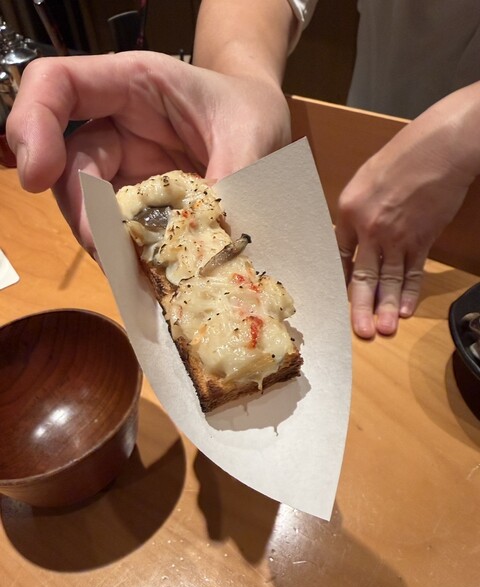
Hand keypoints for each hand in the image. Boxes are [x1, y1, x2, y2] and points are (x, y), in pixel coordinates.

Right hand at [6, 52, 290, 254]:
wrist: (263, 133)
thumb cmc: (251, 114)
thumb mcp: (252, 134)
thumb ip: (232, 175)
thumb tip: (216, 240)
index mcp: (133, 86)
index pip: (58, 86)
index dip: (33, 124)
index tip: (37, 176)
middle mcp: (117, 129)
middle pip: (69, 165)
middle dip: (82, 212)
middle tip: (106, 250)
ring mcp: (123, 171)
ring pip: (90, 209)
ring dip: (106, 243)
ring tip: (136, 269)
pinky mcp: (137, 206)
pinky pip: (118, 233)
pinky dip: (128, 257)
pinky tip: (149, 274)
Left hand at [335, 92, 478, 338]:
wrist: (441, 149)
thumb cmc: (403, 155)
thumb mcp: (366, 179)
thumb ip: (357, 210)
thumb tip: (356, 234)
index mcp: (348, 211)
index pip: (340, 254)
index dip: (340, 277)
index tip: (340, 295)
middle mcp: (370, 229)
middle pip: (362, 275)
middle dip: (360, 306)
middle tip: (360, 330)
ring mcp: (397, 237)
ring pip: (389, 279)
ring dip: (385, 307)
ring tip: (382, 330)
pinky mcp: (423, 240)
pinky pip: (414, 272)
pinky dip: (410, 292)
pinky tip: (405, 310)